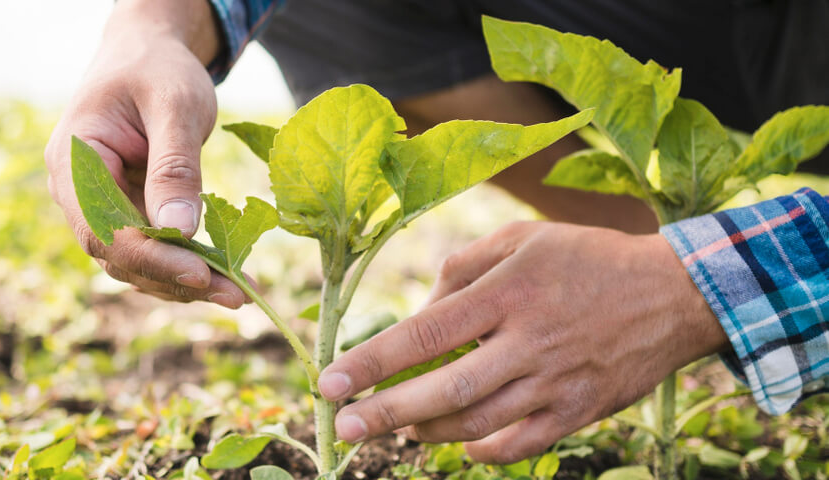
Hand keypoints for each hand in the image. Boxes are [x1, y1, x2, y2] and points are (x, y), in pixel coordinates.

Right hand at [44, 0, 245, 306]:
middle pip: (121, 255)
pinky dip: (189, 264)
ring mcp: (101, 205)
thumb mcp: (175, 106)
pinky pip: (154, 248)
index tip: (202, 274)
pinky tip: (228, 275)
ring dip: (186, 282)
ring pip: (138, 261)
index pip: (103, 230)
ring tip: (239, 292)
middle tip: (237, 295)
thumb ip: (175, 167)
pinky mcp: (127, 211)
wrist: (148, 53)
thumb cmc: (158, 69)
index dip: (151, 259)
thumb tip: (181, 231)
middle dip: (177, 279)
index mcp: (74, 162)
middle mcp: (78, 193)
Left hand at [317, 222, 726, 463]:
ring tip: (398, 427)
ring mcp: (555, 383)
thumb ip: (462, 269)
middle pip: (443, 391)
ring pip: (476, 424)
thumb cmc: (587, 258)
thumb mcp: (522, 239)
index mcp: (507, 293)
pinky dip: (480, 451)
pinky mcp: (578, 412)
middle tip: (343, 427)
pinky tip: (458, 444)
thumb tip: (419, 313)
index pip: (423, 335)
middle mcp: (528, 342)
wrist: (673, 294)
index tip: (329, 383)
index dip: (370, 363)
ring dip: (427, 431)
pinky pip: (519, 446)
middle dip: (384, 413)